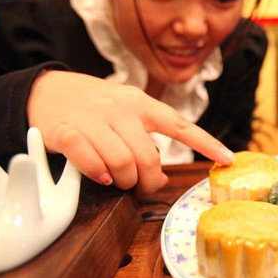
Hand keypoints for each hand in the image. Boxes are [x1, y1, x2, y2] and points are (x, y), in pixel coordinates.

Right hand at [27, 71, 234, 193]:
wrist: (49, 90)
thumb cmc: (97, 108)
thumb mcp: (128, 113)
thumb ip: (147, 139)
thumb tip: (163, 177)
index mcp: (142, 104)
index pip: (181, 125)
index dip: (207, 143)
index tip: (228, 159)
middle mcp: (122, 110)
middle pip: (148, 158)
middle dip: (148, 181)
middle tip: (140, 186)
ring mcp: (94, 120)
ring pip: (121, 163)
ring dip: (123, 182)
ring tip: (117, 181)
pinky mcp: (66, 132)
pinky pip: (89, 161)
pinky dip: (97, 174)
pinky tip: (99, 176)